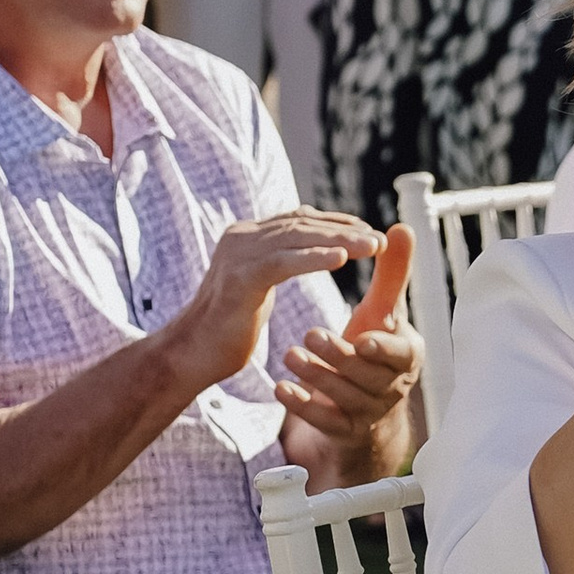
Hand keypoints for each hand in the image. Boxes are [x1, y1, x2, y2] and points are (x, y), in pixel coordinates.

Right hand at [164, 207, 384, 392]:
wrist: (193, 354)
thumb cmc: (228, 328)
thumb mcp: (258, 286)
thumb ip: (278, 262)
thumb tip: (305, 246)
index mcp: (246, 237)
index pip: (297, 219)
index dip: (335, 223)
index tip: (369, 231)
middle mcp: (240, 237)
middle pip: (302, 224)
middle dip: (345, 230)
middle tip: (380, 239)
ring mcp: (238, 255)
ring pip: (297, 239)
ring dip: (340, 241)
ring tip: (374, 246)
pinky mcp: (240, 278)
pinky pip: (283, 263)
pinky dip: (314, 259)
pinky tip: (341, 260)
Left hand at [276, 223, 421, 457]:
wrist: (366, 401)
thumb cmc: (374, 345)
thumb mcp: (383, 311)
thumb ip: (391, 273)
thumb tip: (400, 228)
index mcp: (406, 357)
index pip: (399, 354)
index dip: (381, 349)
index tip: (362, 339)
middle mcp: (392, 388)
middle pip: (366, 375)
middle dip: (338, 356)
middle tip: (309, 333)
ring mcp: (368, 412)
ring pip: (343, 397)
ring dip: (316, 376)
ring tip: (289, 354)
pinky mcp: (343, 429)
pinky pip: (323, 421)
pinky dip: (302, 404)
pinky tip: (280, 388)